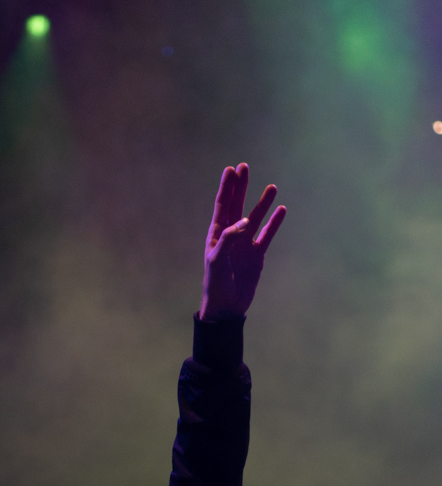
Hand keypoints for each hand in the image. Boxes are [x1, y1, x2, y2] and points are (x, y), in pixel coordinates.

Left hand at [200, 163, 285, 320]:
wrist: (226, 306)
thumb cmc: (215, 284)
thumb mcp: (217, 261)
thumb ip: (229, 239)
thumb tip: (245, 221)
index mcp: (217, 235)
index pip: (222, 206)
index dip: (226, 188)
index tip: (231, 170)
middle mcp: (231, 235)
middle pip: (237, 205)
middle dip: (241, 187)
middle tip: (245, 167)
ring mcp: (245, 244)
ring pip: (255, 218)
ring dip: (262, 203)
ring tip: (272, 187)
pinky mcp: (257, 254)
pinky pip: (268, 234)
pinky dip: (274, 223)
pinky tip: (281, 210)